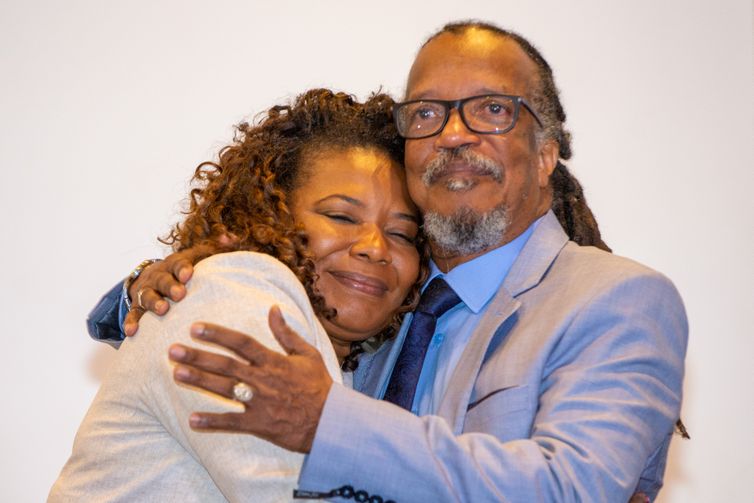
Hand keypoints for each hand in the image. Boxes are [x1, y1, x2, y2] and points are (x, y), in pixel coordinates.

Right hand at [124, 236, 236, 335]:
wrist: (152, 277)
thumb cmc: (184, 270)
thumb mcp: (198, 257)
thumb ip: (216, 249)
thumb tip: (232, 237)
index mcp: (174, 264)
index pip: (179, 263)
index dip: (183, 268)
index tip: (189, 275)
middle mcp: (159, 276)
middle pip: (163, 280)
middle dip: (171, 286)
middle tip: (180, 294)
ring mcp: (146, 291)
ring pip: (147, 295)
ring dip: (154, 302)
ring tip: (162, 310)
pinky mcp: (137, 306)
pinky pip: (133, 314)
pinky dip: (132, 322)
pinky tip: (132, 331)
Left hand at [168, 306, 332, 452]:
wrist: (330, 421)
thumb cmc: (319, 385)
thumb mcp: (307, 354)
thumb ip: (286, 333)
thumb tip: (273, 308)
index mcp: (274, 361)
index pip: (241, 342)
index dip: (218, 334)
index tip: (196, 328)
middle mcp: (263, 379)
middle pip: (225, 364)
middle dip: (198, 356)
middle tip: (173, 351)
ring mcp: (260, 402)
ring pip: (224, 389)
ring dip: (199, 381)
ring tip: (177, 373)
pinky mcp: (259, 424)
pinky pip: (232, 423)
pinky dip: (212, 422)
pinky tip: (192, 420)